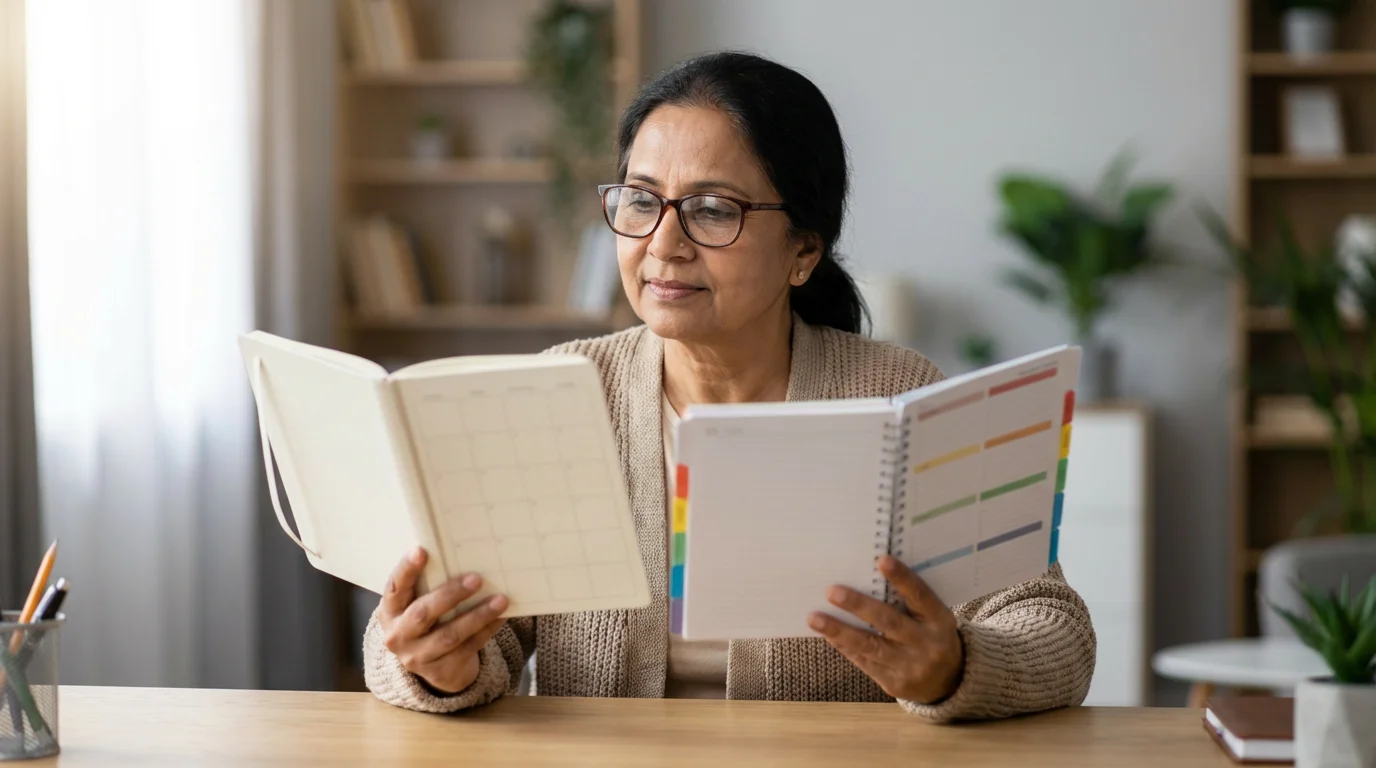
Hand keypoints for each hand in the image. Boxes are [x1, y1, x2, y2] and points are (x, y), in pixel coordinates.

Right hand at [377, 547, 508, 695]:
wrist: (432, 665)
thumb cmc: (427, 621)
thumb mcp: (417, 604)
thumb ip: (427, 585)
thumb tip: (459, 555)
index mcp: (390, 612)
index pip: (394, 588)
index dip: (406, 570)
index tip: (421, 551)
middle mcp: (399, 636)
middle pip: (422, 614)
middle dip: (450, 595)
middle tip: (476, 579)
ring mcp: (418, 657)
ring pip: (449, 635)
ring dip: (477, 616)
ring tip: (500, 600)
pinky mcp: (440, 671)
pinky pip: (468, 648)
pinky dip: (487, 630)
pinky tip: (501, 616)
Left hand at [808, 555, 964, 704]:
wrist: (950, 682)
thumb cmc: (932, 636)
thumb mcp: (932, 617)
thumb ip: (909, 601)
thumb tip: (866, 576)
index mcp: (940, 620)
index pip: (921, 596)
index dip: (902, 578)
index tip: (881, 559)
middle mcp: (928, 644)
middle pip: (890, 622)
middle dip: (859, 606)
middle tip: (832, 591)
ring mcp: (912, 667)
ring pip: (871, 646)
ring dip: (840, 631)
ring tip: (814, 617)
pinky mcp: (895, 684)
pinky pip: (865, 662)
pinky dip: (845, 646)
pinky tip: (828, 634)